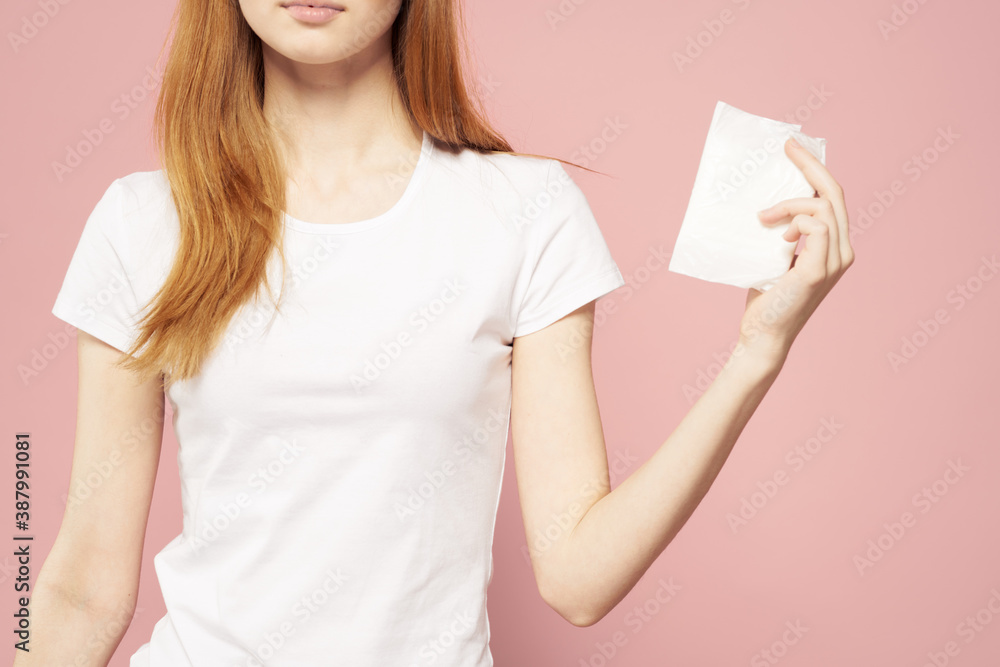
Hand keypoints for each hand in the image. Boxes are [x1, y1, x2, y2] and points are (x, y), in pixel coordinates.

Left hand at [736, 136, 854, 362]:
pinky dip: (795, 221)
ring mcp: (834, 262)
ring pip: (824, 207)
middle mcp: (842, 252)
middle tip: (787, 147)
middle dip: (811, 165)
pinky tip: (778, 236)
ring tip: (764, 218)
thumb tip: (767, 204)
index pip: (833, 198)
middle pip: (835, 193)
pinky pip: (816, 227)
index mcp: (835, 246)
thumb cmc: (766, 299)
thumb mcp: (776, 256)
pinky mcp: (818, 271)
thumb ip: (784, 233)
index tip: (793, 149)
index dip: (816, 170)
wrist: (762, 335)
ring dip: (791, 203)